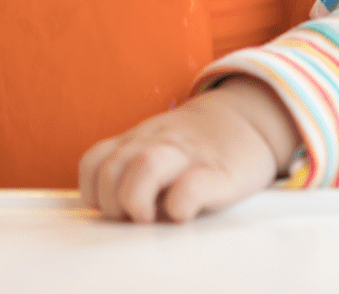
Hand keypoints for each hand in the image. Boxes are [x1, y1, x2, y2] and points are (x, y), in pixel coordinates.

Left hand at [79, 76, 300, 223]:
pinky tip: (181, 214)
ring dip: (136, 199)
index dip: (93, 192)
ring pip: (144, 166)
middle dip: (111, 202)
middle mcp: (156, 145)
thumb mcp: (155, 146)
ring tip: (149, 219)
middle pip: (111, 168)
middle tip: (131, 219)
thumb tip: (112, 214)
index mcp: (137, 142)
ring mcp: (186, 156)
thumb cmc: (193, 145)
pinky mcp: (218, 173)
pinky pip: (191, 186)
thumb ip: (130, 169)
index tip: (110, 211)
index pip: (94, 162)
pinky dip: (179, 204)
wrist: (245, 119)